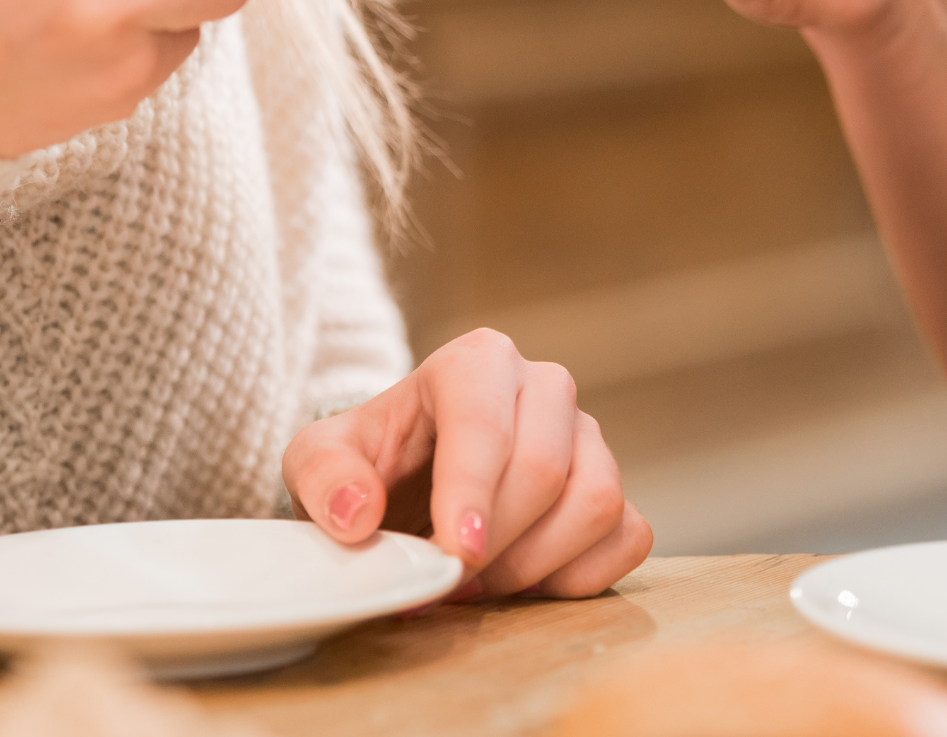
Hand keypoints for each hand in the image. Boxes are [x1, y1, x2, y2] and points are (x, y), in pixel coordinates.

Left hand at [283, 329, 653, 599]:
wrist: (407, 484)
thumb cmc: (370, 463)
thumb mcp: (318, 458)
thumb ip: (325, 476)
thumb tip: (358, 513)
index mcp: (476, 362)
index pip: (486, 422)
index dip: (473, 490)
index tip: (454, 552)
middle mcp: (544, 386)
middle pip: (545, 468)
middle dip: (494, 542)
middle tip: (445, 581)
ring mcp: (588, 437)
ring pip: (596, 502)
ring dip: (534, 565)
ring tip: (477, 583)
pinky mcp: (615, 488)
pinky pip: (628, 537)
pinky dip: (580, 576)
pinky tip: (527, 584)